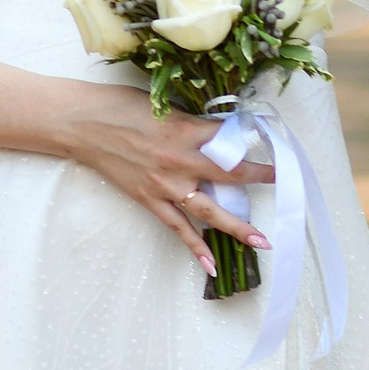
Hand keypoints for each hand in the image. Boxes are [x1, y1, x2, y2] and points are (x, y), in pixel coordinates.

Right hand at [60, 89, 271, 278]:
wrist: (82, 124)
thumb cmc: (120, 106)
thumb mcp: (163, 105)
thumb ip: (192, 122)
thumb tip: (220, 132)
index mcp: (185, 130)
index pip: (231, 139)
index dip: (255, 144)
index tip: (277, 148)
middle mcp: (180, 160)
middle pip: (230, 175)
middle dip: (260, 181)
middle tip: (285, 188)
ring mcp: (165, 184)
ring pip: (209, 211)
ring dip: (238, 227)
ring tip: (262, 242)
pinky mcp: (149, 200)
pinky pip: (177, 228)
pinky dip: (195, 247)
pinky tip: (212, 264)